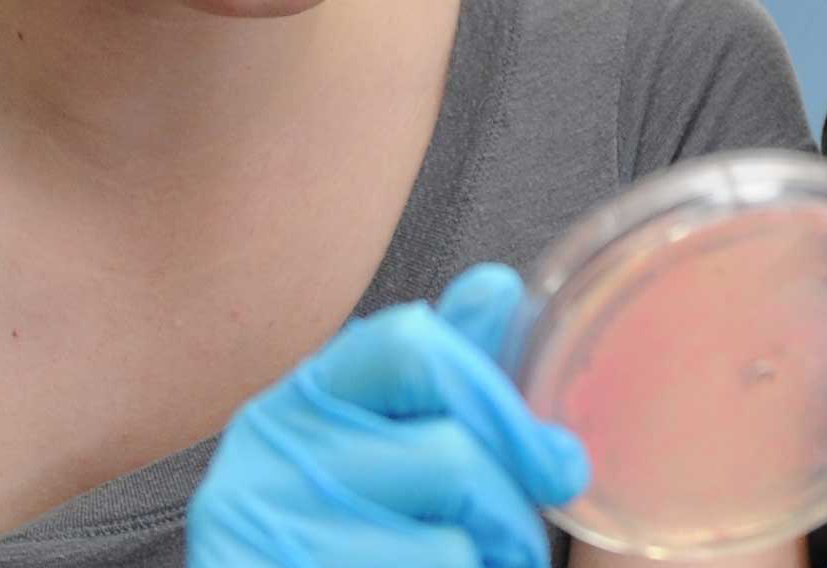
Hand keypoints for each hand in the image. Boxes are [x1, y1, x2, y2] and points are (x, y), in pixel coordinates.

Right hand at [187, 263, 589, 567]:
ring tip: (481, 561)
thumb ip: (439, 373)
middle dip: (513, 506)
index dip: (498, 396)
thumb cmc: (342, 530)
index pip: (411, 345)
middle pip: (453, 452)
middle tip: (521, 537)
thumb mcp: (380, 442)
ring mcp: (277, 524)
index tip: (551, 453)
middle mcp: (275, 451)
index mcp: (303, 398)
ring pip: (452, 536)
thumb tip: (499, 287)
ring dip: (495, 556)